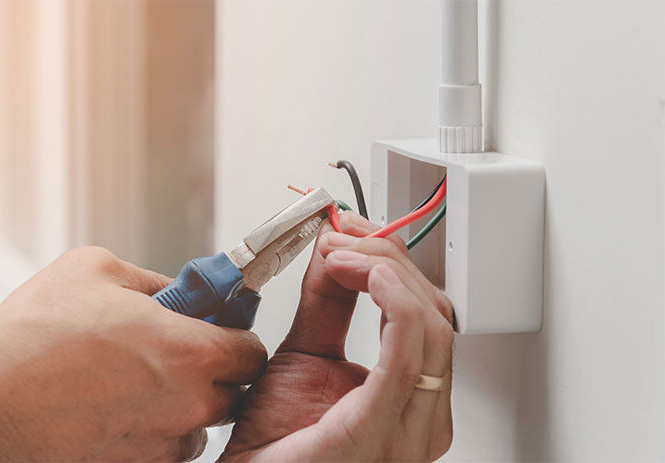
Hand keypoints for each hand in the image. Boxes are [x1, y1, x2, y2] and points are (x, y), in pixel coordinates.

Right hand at [0, 247, 266, 460]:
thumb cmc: (32, 337)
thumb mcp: (99, 270)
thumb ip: (155, 280)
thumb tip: (177, 290)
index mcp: (191, 351)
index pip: (253, 351)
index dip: (238, 335)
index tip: (222, 327)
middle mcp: (188, 403)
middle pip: (234, 390)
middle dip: (216, 369)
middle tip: (181, 349)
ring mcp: (162, 442)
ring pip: (201, 423)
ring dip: (186, 402)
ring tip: (143, 380)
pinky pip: (167, 446)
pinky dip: (157, 428)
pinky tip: (122, 406)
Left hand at [220, 212, 453, 461]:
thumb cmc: (277, 444)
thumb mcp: (305, 353)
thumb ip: (326, 301)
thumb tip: (335, 247)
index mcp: (411, 395)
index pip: (428, 312)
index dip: (393, 263)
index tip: (351, 235)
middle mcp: (422, 414)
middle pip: (433, 311)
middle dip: (388, 260)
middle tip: (342, 240)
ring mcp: (409, 428)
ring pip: (429, 324)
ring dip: (386, 272)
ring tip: (342, 256)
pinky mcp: (379, 431)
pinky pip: (408, 356)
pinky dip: (395, 303)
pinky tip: (367, 276)